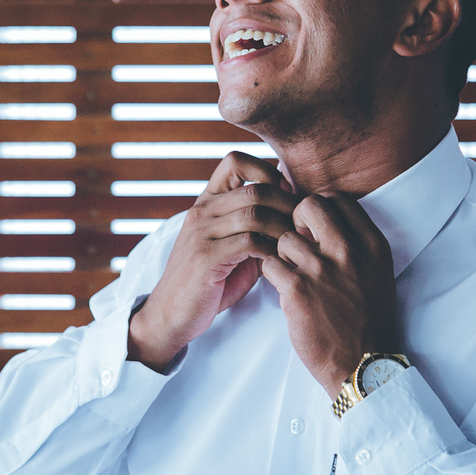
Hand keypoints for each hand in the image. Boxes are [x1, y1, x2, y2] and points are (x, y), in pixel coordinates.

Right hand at [128, 152, 298, 371]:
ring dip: (283, 229)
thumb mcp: (234, 245)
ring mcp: (201, 233)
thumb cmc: (211, 280)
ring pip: (255, 214)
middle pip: (256, 189)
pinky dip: (271, 250)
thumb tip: (298, 208)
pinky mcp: (205, 258)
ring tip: (294, 245)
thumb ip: (258, 226)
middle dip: (288, 206)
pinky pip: (249, 242)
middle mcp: (202, 211)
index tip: (286, 196)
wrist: (172, 314)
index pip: (234, 160)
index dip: (267, 171)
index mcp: (207, 201)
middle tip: (303, 226)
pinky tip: (278, 261)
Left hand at [261, 192, 397, 398]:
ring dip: (282, 254)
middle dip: (296, 219)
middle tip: (296, 240)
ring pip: (284, 237)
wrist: (362, 363)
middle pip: (309, 206)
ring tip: (292, 274)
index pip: (339, 200)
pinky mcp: (297, 290)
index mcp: (371, 244)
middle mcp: (348, 251)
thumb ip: (358, 244)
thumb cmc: (369, 320)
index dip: (320, 208)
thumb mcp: (378, 272)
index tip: (313, 225)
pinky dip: (272, 275)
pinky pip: (270, 264)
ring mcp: (321, 269)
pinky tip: (284, 288)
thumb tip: (330, 221)